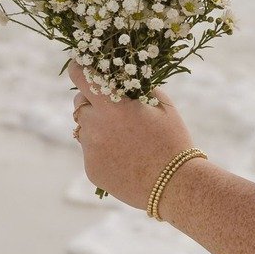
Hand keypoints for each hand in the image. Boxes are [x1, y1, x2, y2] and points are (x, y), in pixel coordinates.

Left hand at [68, 60, 197, 211]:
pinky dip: (103, 153)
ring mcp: (90, 150)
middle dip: (92, 104)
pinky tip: (126, 160)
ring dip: (98, 130)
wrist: (175, 186)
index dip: (79, 68)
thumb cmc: (174, 142)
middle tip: (113, 112)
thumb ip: (140, 89)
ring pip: (85, 130)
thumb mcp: (164, 107)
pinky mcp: (91, 170)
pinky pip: (91, 154)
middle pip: (79, 105)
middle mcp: (95, 126)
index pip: (80, 76)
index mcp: (112, 106)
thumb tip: (128, 80)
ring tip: (126, 142)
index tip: (82, 67)